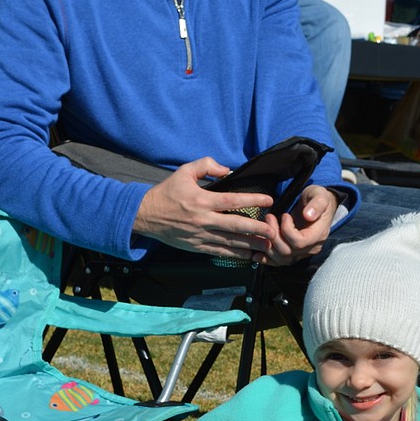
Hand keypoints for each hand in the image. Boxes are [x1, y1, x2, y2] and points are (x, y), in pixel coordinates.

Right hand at [132, 159, 274, 260]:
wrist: (146, 215)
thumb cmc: (167, 192)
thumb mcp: (184, 171)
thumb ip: (207, 166)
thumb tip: (228, 170)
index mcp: (202, 200)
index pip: (233, 200)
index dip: (253, 200)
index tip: (269, 201)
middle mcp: (203, 220)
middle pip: (235, 226)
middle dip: (256, 229)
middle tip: (273, 230)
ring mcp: (200, 235)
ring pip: (230, 242)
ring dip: (250, 244)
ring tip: (267, 246)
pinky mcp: (197, 247)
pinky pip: (219, 252)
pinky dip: (235, 255)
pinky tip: (248, 255)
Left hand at [262, 184, 336, 266]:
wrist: (317, 205)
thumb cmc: (318, 198)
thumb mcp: (320, 196)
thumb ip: (317, 205)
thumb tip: (308, 215)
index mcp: (318, 235)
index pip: (299, 242)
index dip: (287, 230)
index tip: (285, 216)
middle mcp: (311, 248)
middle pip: (288, 251)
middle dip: (274, 235)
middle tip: (269, 217)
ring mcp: (302, 253)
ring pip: (281, 258)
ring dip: (268, 245)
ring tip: (262, 228)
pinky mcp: (293, 253)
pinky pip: (279, 262)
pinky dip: (266, 259)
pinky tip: (255, 255)